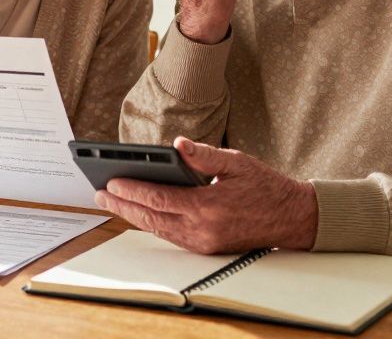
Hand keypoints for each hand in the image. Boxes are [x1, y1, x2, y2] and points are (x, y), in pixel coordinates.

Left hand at [94, 136, 316, 253]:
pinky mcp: (205, 248)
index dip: (132, 190)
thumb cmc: (266, 187)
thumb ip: (204, 155)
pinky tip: (139, 212)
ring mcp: (203, 243)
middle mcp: (202, 230)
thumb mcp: (237, 162)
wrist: (291, 218)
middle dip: (122, 205)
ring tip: (112, 200)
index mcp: (208, 207)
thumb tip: (179, 143)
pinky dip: (151, 223)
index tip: (111, 181)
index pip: (159, 199)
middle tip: (99, 193)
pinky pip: (170, 236)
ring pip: (157, 230)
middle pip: (151, 218)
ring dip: (133, 215)